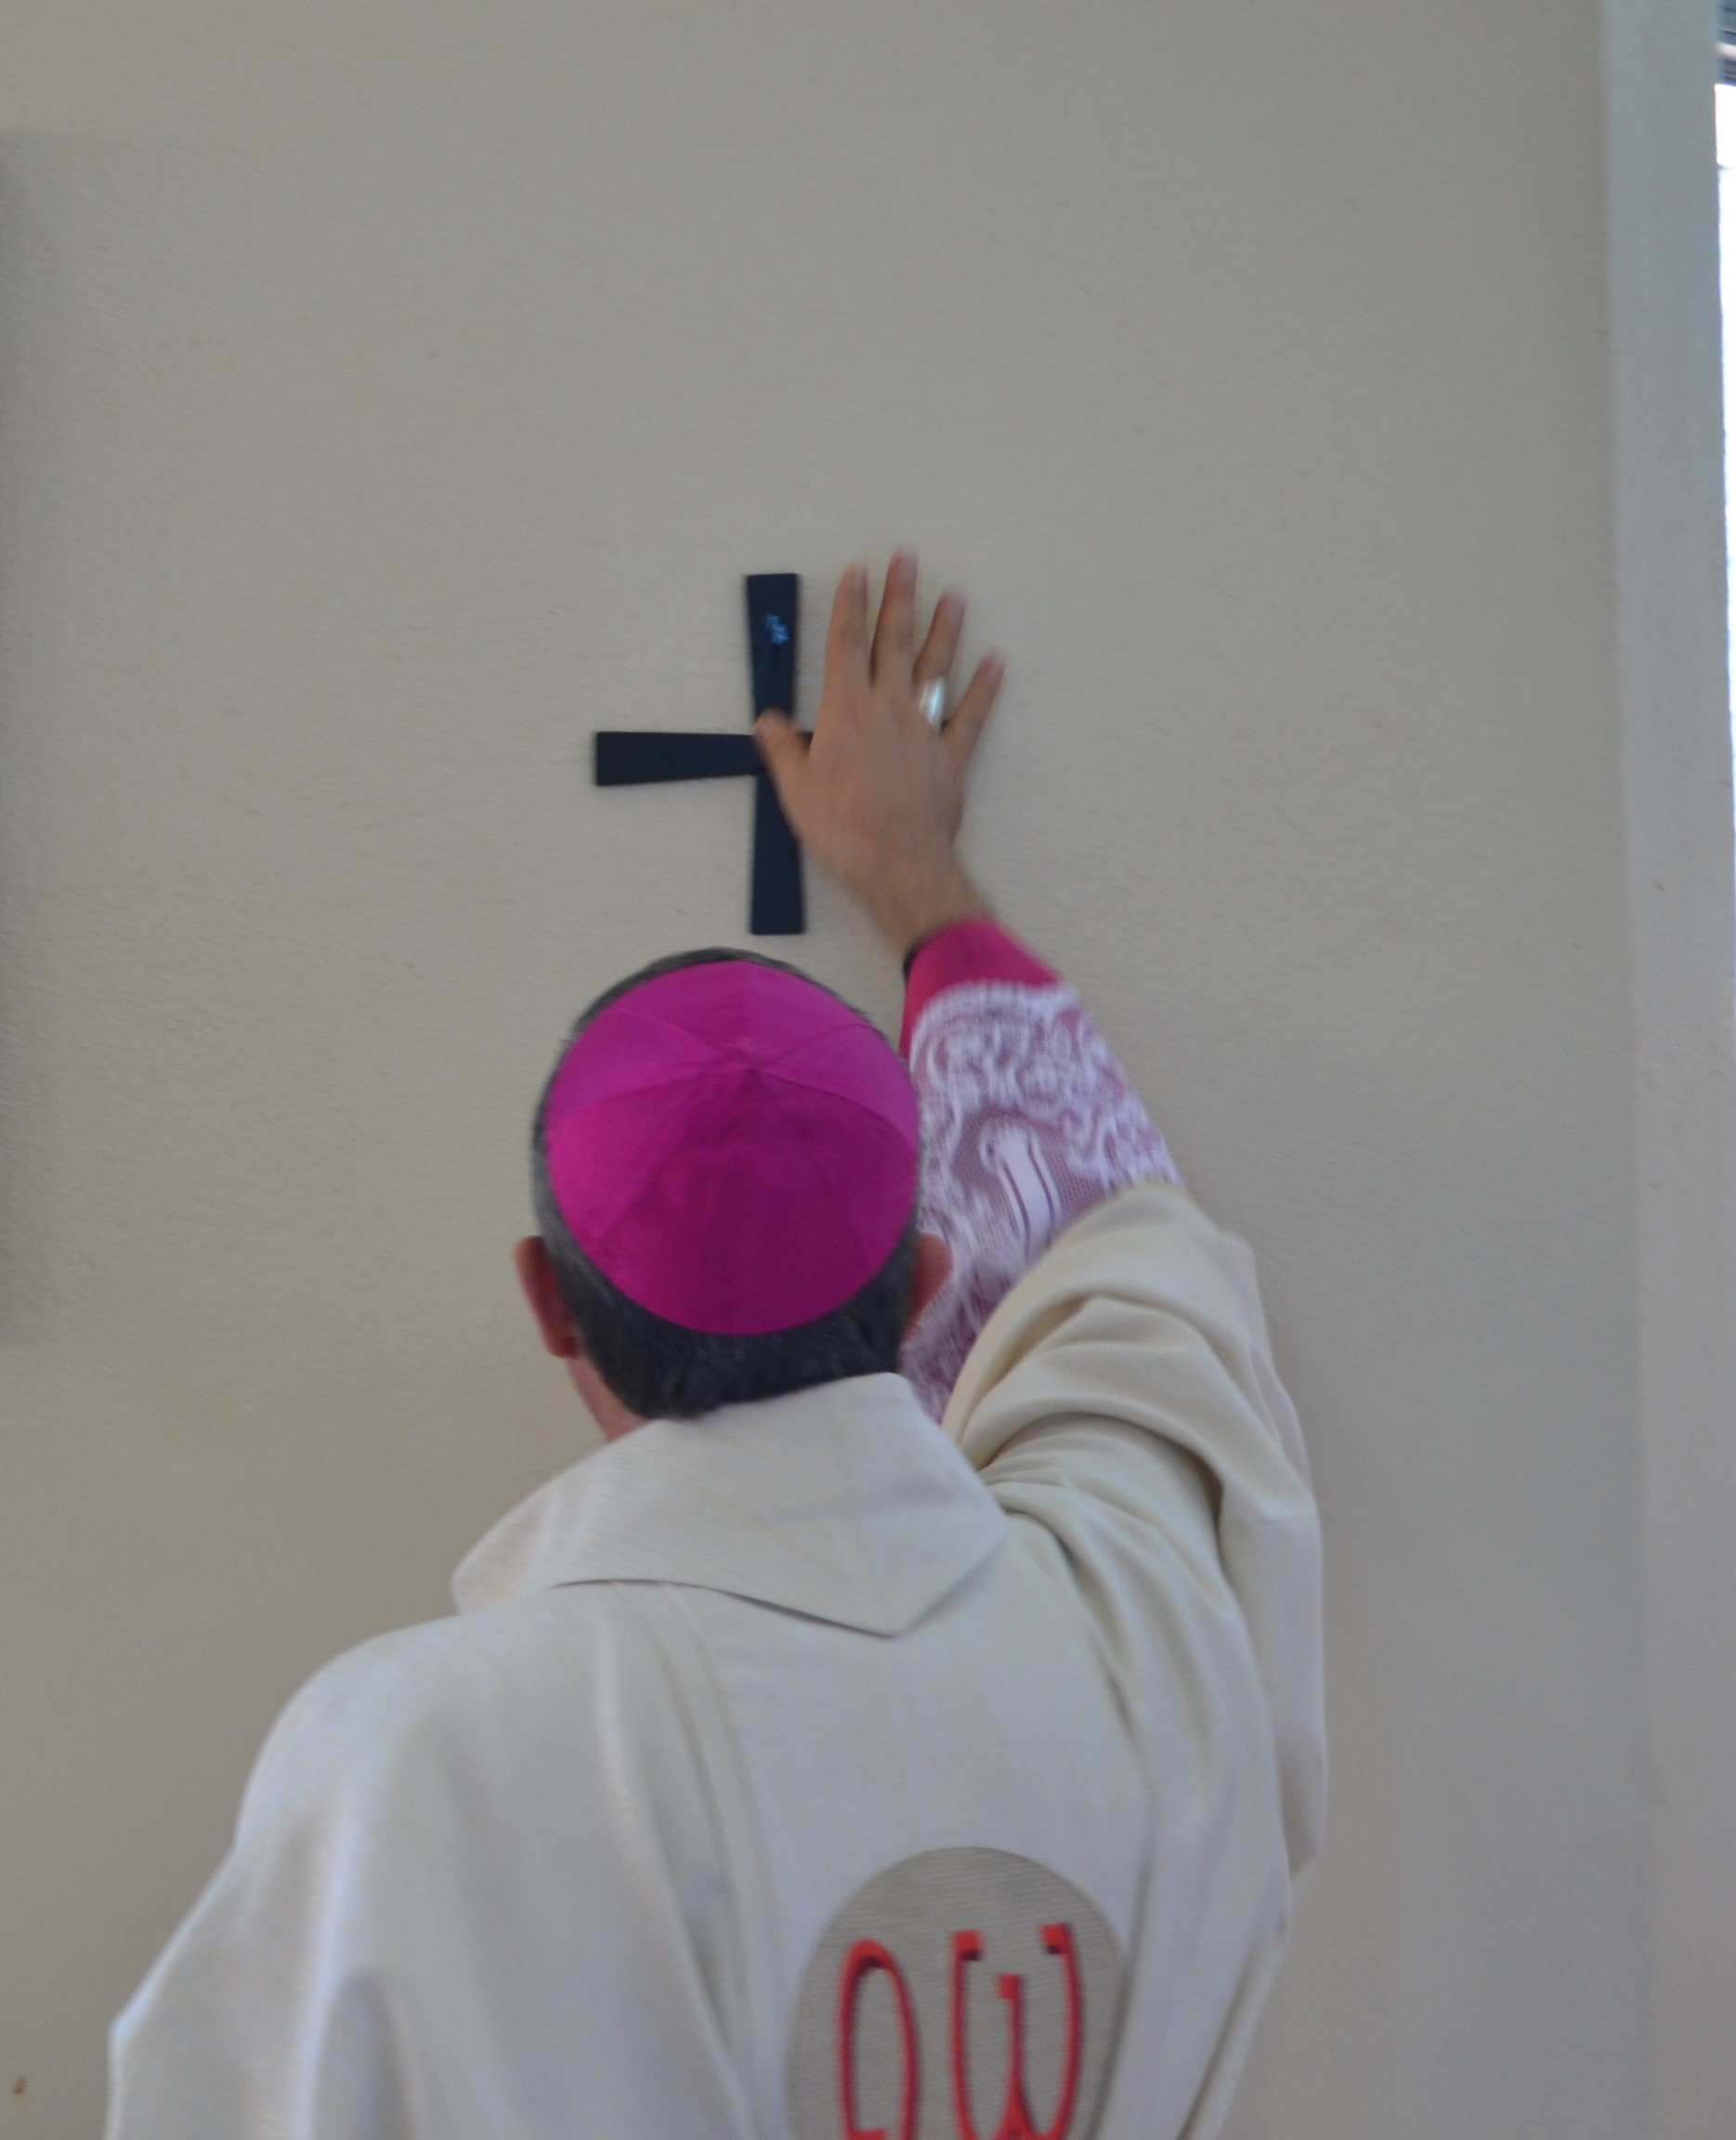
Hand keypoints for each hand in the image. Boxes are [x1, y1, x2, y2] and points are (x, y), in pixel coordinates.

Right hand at [754, 551, 1004, 955]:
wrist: (898, 861)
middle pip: (893, 641)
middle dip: (898, 597)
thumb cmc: (842, 827)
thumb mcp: (795, 789)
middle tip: (906, 558)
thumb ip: (783, 749)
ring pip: (935, 667)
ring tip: (953, 595)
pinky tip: (996, 661)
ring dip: (944, 629)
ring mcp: (923, 729)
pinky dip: (985, 688)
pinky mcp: (951, 756)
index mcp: (845, 711)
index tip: (857, 571)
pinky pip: (971, 715)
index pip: (845, 644)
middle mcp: (887, 708)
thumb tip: (769, 722)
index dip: (849, 605)